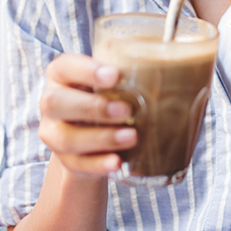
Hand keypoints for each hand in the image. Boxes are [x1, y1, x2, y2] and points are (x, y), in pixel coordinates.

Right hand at [37, 53, 137, 177]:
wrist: (96, 135)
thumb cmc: (111, 95)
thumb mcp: (117, 79)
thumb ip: (135, 72)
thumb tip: (179, 72)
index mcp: (62, 74)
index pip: (65, 66)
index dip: (87, 70)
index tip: (115, 75)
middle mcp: (51, 102)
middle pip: (56, 103)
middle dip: (93, 107)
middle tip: (126, 110)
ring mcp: (53, 133)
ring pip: (66, 138)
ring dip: (101, 138)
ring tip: (132, 137)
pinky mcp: (64, 159)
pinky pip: (77, 164)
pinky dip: (98, 164)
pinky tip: (118, 162)